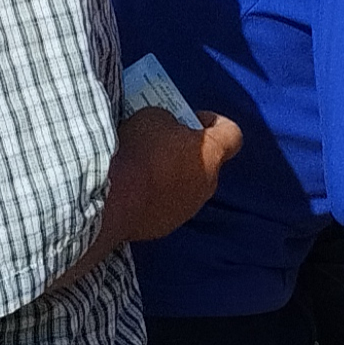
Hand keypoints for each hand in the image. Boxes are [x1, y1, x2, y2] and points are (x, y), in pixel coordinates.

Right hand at [104, 106, 241, 247]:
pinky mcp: (165, 227)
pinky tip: (133, 190)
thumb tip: (167, 132)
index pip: (232, 135)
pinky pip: (167, 207)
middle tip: (163, 141)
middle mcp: (207, 185)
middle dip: (189, 152)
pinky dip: (156, 198)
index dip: (216, 123)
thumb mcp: (153, 117)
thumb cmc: (136, 152)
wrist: (111, 199)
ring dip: (173, 177)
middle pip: (208, 164)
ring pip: (188, 188)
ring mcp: (187, 210)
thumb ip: (170, 123)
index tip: (195, 119)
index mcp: (211, 154)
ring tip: (144, 168)